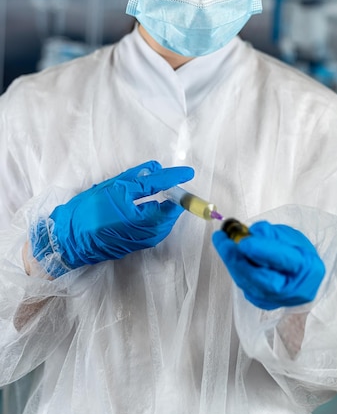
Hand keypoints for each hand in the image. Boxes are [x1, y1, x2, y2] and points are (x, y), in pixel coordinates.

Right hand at [31, 160, 193, 274]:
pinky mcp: (139, 246)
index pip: (161, 190)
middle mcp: (143, 230)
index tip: (188, 172)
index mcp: (135, 213)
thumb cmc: (89, 210)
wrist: (71, 238)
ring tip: (162, 195)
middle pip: (169, 211)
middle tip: (171, 184)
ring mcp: (142, 241)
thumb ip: (136, 177)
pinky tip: (151, 208)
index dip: (174, 179)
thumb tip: (156, 168)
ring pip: (165, 222)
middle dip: (173, 198)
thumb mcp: (112, 187)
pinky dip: (159, 217)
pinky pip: (157, 230)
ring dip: (167, 209)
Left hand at [212, 221, 324, 309]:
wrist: (301, 277)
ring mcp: (275, 300)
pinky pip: (244, 285)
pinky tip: (229, 254)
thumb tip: (252, 234)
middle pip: (260, 278)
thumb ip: (271, 234)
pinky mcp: (261, 302)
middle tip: (223, 240)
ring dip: (232, 261)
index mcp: (305, 268)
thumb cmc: (297, 254)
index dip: (262, 251)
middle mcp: (291, 289)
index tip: (243, 241)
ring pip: (247, 283)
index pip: (282, 260)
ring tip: (222, 241)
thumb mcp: (290, 237)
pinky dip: (235, 269)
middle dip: (237, 258)